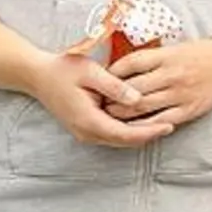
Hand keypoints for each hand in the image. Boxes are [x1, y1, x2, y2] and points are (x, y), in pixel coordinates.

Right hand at [25, 51, 173, 147]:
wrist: (38, 76)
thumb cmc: (64, 70)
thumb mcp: (91, 72)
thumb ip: (114, 86)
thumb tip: (137, 100)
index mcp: (88, 120)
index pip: (125, 134)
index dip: (149, 132)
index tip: (169, 126)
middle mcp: (87, 132)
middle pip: (124, 141)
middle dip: (148, 135)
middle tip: (172, 125)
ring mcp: (85, 132)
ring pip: (118, 140)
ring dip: (139, 134)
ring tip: (163, 123)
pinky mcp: (86, 127)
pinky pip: (111, 134)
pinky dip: (129, 130)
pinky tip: (143, 120)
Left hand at [102, 39, 211, 129]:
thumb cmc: (201, 53)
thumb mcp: (176, 47)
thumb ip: (152, 58)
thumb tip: (122, 67)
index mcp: (168, 55)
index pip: (131, 63)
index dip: (113, 71)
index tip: (101, 77)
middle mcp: (173, 74)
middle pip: (133, 88)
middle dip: (112, 97)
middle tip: (98, 101)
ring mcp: (180, 94)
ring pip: (142, 107)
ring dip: (122, 113)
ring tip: (109, 114)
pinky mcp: (188, 110)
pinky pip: (159, 121)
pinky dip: (142, 126)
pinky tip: (130, 126)